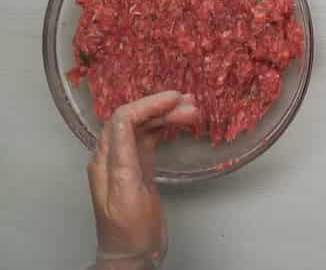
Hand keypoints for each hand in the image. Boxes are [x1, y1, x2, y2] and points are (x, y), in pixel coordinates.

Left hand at [87, 91, 199, 268]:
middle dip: (161, 107)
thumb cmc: (128, 230)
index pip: (123, 119)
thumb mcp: (127, 192)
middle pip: (134, 119)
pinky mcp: (141, 170)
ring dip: (166, 116)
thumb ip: (125, 156)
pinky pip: (151, 140)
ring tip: (192, 111)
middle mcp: (114, 156)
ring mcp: (128, 162)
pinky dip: (165, 128)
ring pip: (145, 128)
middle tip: (190, 104)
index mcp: (106, 160)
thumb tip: (126, 121)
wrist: (132, 255)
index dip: (148, 104)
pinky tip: (179, 124)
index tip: (174, 99)